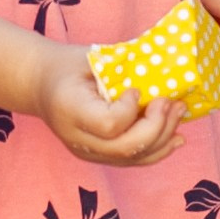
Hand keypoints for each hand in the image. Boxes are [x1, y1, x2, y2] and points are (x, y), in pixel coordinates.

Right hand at [34, 46, 185, 166]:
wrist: (40, 85)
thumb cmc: (69, 65)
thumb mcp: (90, 57)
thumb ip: (122, 66)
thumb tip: (164, 67)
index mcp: (70, 109)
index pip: (108, 125)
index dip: (131, 111)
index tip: (137, 90)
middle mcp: (77, 138)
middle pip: (125, 148)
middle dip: (157, 127)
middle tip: (172, 102)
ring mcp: (87, 152)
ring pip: (132, 159)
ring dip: (164, 138)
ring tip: (179, 112)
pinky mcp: (98, 156)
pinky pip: (132, 161)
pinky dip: (158, 150)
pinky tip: (176, 138)